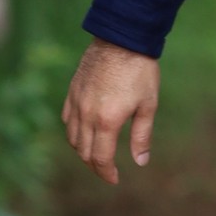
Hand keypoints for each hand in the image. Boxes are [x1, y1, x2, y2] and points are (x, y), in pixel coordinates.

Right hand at [63, 39, 160, 184]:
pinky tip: (83, 132)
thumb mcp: (148, 104)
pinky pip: (66, 119)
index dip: (106, 173)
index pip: (100, 158)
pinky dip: (73, 131)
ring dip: (82, 151)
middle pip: (83, 152)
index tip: (114, 179)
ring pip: (72, 137)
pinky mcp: (72, 90)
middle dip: (95, 165)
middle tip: (107, 170)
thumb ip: (142, 135)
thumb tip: (140, 162)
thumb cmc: (140, 70)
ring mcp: (76, 102)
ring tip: (96, 154)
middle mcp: (87, 114)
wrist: (122, 36)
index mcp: (107, 121)